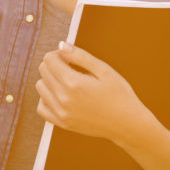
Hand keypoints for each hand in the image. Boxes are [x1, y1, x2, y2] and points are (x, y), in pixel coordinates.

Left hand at [35, 42, 154, 143]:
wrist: (128, 124)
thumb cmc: (120, 94)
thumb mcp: (104, 70)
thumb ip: (80, 55)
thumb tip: (60, 45)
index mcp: (74, 83)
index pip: (49, 59)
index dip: (58, 54)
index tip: (69, 57)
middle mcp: (64, 99)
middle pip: (43, 71)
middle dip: (54, 64)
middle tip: (71, 68)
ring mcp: (61, 113)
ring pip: (40, 87)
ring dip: (49, 80)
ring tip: (68, 82)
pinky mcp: (62, 123)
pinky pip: (41, 108)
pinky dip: (47, 99)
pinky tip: (60, 96)